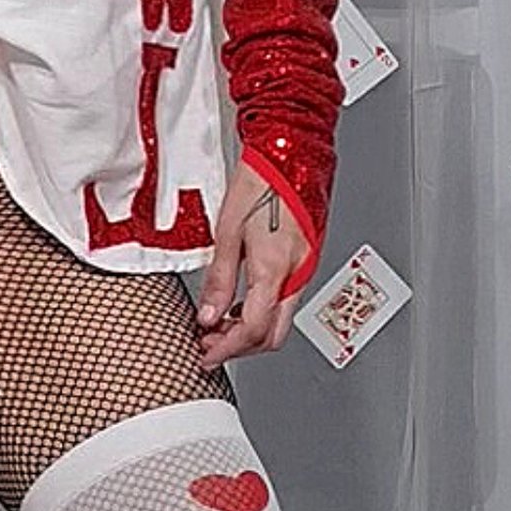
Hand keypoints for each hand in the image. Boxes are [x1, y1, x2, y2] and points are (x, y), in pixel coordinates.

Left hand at [194, 162, 308, 371]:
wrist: (290, 155)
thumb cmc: (260, 183)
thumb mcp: (228, 231)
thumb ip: (220, 279)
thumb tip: (208, 315)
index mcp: (275, 269)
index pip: (254, 330)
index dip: (226, 349)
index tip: (205, 354)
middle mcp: (297, 275)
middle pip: (273, 335)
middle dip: (240, 348)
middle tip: (209, 344)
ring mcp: (305, 270)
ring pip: (281, 321)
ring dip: (250, 331)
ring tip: (218, 324)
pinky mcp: (305, 262)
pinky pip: (285, 301)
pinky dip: (262, 312)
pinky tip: (241, 304)